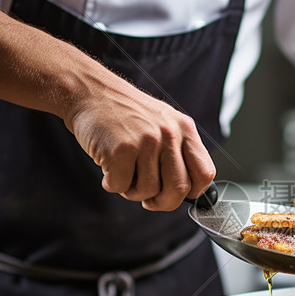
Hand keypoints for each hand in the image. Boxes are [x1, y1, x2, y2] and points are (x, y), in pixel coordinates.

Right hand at [65, 69, 215, 210]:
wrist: (90, 92)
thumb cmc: (125, 113)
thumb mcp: (162, 122)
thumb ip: (177, 152)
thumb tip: (187, 191)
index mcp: (185, 128)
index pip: (205, 173)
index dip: (192, 192)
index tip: (177, 195)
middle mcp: (169, 134)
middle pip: (178, 189)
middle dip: (162, 203)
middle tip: (149, 200)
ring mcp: (146, 141)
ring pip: (148, 191)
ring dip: (132, 192)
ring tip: (123, 174)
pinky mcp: (121, 149)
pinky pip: (121, 186)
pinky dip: (112, 185)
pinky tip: (108, 169)